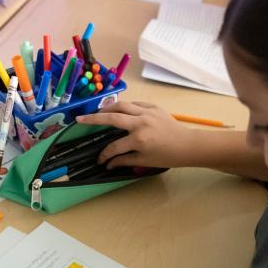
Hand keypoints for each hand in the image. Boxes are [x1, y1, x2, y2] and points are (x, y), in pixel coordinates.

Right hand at [76, 102, 196, 169]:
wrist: (187, 145)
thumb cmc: (167, 156)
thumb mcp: (145, 161)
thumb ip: (124, 160)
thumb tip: (108, 164)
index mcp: (139, 139)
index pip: (114, 147)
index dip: (104, 155)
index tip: (99, 160)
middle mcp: (141, 123)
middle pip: (112, 118)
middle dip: (94, 119)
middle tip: (80, 119)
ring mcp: (147, 112)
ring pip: (122, 105)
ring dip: (107, 108)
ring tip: (97, 112)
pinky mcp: (153, 107)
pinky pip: (135, 104)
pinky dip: (125, 106)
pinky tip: (119, 111)